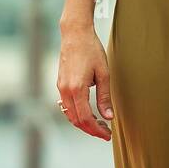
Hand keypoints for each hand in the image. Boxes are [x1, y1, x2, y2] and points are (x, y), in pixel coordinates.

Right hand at [55, 25, 112, 139]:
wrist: (75, 33)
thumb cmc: (91, 49)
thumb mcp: (104, 73)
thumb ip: (105, 97)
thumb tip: (108, 116)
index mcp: (77, 89)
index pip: (86, 118)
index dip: (97, 130)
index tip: (108, 134)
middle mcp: (65, 90)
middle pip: (76, 120)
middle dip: (91, 129)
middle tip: (105, 132)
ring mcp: (60, 87)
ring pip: (69, 114)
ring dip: (83, 123)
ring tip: (99, 124)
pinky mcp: (60, 83)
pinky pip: (66, 105)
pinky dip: (76, 114)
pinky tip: (87, 112)